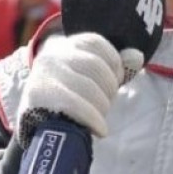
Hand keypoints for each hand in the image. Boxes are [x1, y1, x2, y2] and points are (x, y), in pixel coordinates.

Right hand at [17, 33, 143, 145]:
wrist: (35, 123)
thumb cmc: (69, 96)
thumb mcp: (90, 78)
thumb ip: (114, 67)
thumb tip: (137, 57)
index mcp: (65, 46)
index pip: (96, 43)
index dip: (113, 63)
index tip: (114, 81)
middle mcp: (52, 56)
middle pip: (96, 66)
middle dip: (109, 89)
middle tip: (106, 104)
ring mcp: (44, 74)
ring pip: (89, 88)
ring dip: (102, 107)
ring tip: (99, 117)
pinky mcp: (39, 96)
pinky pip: (77, 106)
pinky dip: (94, 120)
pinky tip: (100, 130)